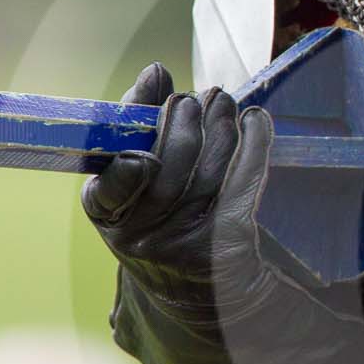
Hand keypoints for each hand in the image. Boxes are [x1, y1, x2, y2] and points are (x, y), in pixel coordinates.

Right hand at [82, 64, 275, 322]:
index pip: (109, 190)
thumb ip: (136, 122)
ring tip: (222, 101)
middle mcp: (142, 235)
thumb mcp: (130, 180)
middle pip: (168, 166)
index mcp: (108, 215)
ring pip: (209, 168)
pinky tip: (255, 120)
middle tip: (198, 98)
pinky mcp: (227, 241)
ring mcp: (186, 242)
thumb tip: (156, 72)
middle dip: (185, 120)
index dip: (126, 170)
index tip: (141, 150)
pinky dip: (253, 143)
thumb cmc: (156, 216)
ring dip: (220, 123)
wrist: (196, 291)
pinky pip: (243, 181)